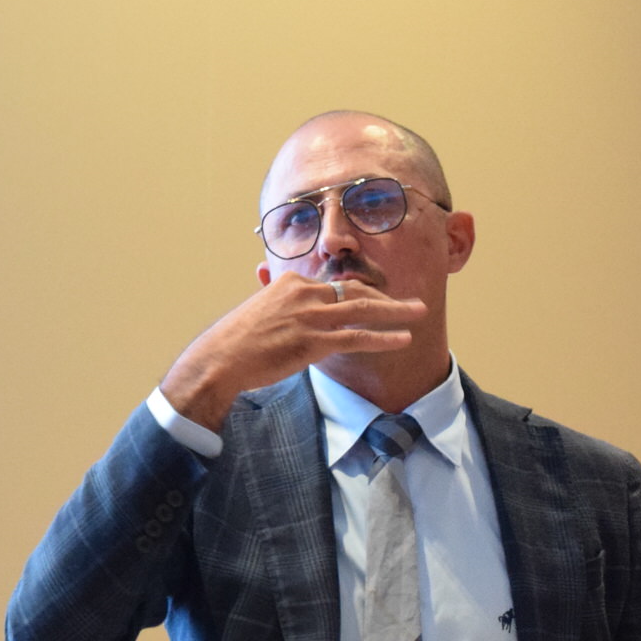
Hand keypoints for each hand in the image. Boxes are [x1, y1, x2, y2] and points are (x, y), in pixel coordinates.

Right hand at [158, 274, 425, 432]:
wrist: (220, 359)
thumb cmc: (237, 342)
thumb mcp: (263, 313)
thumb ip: (286, 308)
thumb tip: (301, 318)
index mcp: (292, 282)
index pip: (337, 284)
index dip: (365, 293)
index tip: (382, 301)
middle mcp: (304, 293)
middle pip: (356, 290)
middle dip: (387, 297)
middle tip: (413, 303)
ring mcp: (310, 316)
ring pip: (363, 310)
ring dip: (396, 311)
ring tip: (420, 312)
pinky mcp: (312, 341)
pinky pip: (356, 337)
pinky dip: (383, 337)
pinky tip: (402, 339)